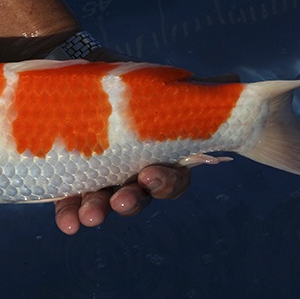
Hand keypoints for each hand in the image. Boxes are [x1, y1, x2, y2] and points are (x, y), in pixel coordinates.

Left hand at [53, 47, 191, 233]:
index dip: (164, 181)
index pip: (171, 178)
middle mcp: (132, 173)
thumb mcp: (151, 81)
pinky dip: (69, 214)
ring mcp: (102, 180)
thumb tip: (232, 80)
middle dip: (131, 202)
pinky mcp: (72, 180)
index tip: (150, 175)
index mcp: (158, 155)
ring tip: (88, 216)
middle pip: (138, 197)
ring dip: (98, 212)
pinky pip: (72, 203)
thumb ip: (184, 88)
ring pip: (104, 203)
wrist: (77, 74)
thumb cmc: (122, 83)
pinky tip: (68, 224)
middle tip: (121, 201)